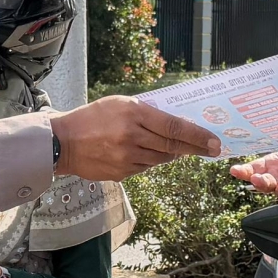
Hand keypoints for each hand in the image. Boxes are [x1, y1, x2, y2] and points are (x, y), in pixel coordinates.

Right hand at [51, 98, 219, 180]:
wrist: (63, 143)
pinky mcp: (122, 173)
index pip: (174, 127)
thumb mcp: (119, 104)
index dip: (197, 135)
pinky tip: (149, 153)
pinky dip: (152, 160)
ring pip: (161, 159)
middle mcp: (132, 137)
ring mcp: (127, 158)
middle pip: (173, 146)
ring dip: (173, 154)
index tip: (214, 141)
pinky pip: (146, 167)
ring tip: (178, 149)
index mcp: (134, 115)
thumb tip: (175, 124)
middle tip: (212, 150)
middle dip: (196, 148)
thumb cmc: (92, 118)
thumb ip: (147, 113)